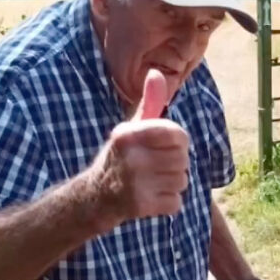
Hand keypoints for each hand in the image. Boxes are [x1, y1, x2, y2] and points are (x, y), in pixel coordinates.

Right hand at [87, 69, 189, 229]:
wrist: (96, 196)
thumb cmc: (122, 156)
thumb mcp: (131, 127)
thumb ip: (149, 102)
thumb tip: (157, 73)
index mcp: (128, 135)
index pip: (178, 135)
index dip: (178, 142)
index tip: (167, 146)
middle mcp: (131, 158)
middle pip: (183, 159)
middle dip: (176, 164)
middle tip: (158, 166)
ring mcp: (136, 184)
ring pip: (182, 181)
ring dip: (173, 183)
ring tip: (154, 181)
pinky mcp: (142, 206)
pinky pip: (176, 202)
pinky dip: (168, 202)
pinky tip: (152, 197)